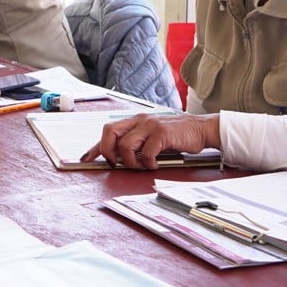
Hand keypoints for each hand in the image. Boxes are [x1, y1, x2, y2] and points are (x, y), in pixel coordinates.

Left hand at [81, 113, 220, 169]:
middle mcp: (140, 120)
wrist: (200, 129)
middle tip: (115, 164)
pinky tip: (154, 165)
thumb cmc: (176, 135)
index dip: (95, 146)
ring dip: (130, 161)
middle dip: (106, 150)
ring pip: (126, 144)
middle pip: (110, 131)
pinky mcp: (162, 133)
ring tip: (141, 166)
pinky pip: (146, 151)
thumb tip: (118, 157)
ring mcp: (150, 125)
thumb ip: (136, 143)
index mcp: (135, 121)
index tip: (86, 158)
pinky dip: (147, 162)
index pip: (108, 131)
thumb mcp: (152, 136)